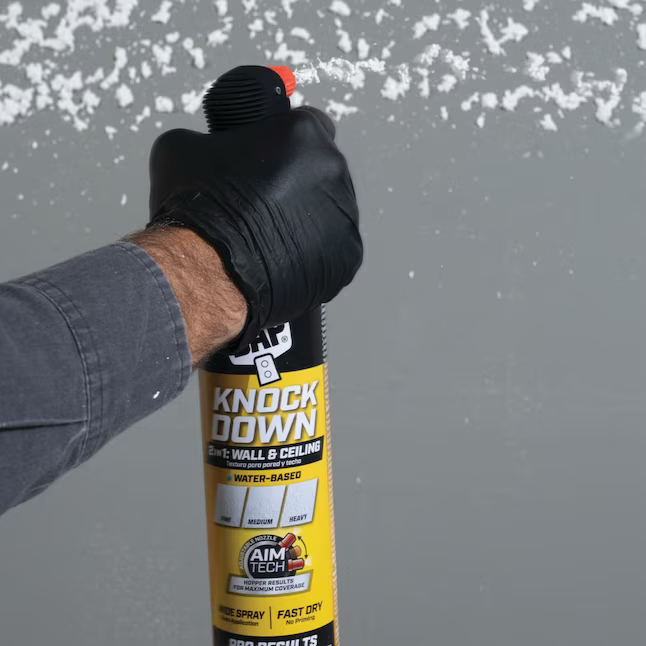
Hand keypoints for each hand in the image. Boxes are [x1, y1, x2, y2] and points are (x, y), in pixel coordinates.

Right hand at [147, 106, 362, 351]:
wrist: (207, 271)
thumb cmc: (197, 208)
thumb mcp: (181, 147)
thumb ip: (211, 139)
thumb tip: (209, 148)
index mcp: (302, 133)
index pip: (309, 124)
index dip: (287, 143)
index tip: (274, 159)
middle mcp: (333, 169)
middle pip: (321, 171)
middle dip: (298, 184)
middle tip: (264, 204)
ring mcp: (345, 215)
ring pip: (330, 212)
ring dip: (308, 220)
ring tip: (271, 238)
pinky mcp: (347, 257)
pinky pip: (335, 249)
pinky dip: (315, 253)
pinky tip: (285, 259)